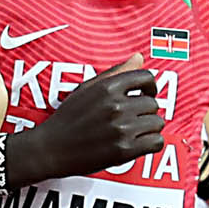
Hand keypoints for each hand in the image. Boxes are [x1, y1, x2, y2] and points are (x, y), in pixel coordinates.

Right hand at [12, 58, 165, 179]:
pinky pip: (156, 142)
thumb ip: (116, 73)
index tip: (146, 94)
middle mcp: (116, 105)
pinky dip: (152, 144)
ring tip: (135, 133)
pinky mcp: (124, 150)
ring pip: (156, 123)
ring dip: (149, 129)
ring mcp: (121, 128)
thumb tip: (139, 57)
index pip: (146, 77)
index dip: (150, 86)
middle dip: (146, 112)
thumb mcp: (87, 88)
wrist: (51, 149)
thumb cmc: (69, 118)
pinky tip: (140, 144)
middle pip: (152, 104)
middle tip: (133, 120)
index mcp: (107, 87)